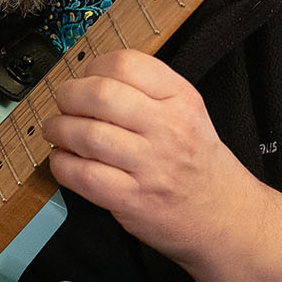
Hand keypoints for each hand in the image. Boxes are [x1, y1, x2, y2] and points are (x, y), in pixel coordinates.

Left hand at [41, 49, 259, 264]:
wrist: (225, 216)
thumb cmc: (198, 164)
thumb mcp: (189, 114)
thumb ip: (148, 92)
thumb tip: (90, 78)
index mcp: (182, 99)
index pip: (126, 64)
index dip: (93, 68)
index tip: (85, 79)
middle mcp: (168, 129)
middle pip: (100, 95)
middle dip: (68, 96)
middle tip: (63, 103)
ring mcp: (151, 166)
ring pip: (87, 134)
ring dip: (59, 129)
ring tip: (56, 131)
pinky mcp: (133, 199)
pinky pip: (83, 175)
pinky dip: (62, 164)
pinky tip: (64, 161)